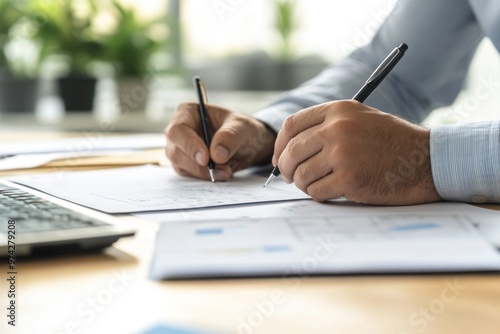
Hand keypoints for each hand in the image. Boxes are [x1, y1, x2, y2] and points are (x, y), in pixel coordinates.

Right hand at [165, 102, 275, 180]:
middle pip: (176, 152)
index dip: (189, 145)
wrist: (247, 144)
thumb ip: (230, 136)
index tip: (205, 158)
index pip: (178, 130)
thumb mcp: (242, 127)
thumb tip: (217, 154)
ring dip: (205, 173)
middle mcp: (179, 131)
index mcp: (187, 112)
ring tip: (227, 171)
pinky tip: (222, 174)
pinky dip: (207, 177)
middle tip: (223, 170)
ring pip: (182, 166)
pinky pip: (190, 175)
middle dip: (199, 165)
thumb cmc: (241, 129)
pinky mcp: (186, 165)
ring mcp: (180, 149)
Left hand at [272, 100, 441, 204]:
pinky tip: (333, 191)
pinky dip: (319, 195)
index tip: (279, 158)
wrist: (426, 161)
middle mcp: (337, 129)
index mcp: (338, 110)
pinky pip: (316, 191)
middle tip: (290, 177)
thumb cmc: (392, 142)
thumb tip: (288, 148)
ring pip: (301, 175)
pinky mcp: (349, 179)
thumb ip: (327, 126)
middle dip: (286, 168)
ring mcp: (343, 154)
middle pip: (292, 151)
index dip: (279, 145)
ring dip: (305, 184)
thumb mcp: (360, 118)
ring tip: (319, 183)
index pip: (291, 125)